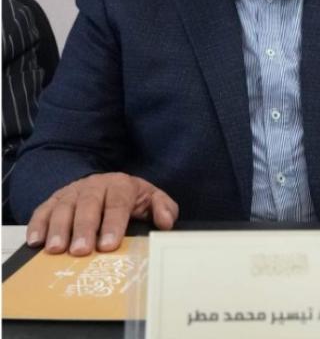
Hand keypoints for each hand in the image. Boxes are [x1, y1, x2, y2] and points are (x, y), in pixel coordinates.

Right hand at [26, 172, 178, 255]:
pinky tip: (37, 241)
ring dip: (59, 229)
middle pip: (89, 205)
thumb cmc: (131, 198)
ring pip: (64, 207)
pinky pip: (43, 209)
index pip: (118, 203)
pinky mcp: (55, 199)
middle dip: (85, 228)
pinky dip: (38, 224)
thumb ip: (164, 208)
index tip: (109, 245)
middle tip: (81, 251)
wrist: (107, 184)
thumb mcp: (151, 199)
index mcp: (121, 185)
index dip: (113, 224)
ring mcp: (73, 192)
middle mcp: (95, 186)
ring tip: (57, 250)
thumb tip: (166, 222)